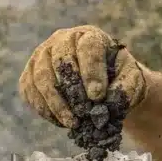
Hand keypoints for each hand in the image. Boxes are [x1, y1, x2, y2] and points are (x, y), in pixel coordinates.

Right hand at [18, 25, 146, 127]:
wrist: (102, 83)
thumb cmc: (117, 78)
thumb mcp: (132, 80)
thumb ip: (126, 87)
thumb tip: (107, 101)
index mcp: (89, 37)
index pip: (88, 48)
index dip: (92, 72)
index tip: (98, 97)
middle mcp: (61, 40)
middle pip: (60, 61)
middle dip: (72, 90)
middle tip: (84, 113)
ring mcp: (41, 56)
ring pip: (41, 77)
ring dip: (56, 103)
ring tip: (73, 123)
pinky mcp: (29, 75)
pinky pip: (30, 91)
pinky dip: (44, 109)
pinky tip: (61, 122)